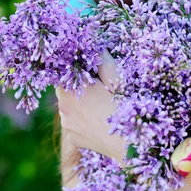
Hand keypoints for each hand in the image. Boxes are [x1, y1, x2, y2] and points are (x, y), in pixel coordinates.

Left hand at [56, 50, 124, 164]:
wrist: (127, 142)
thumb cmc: (122, 105)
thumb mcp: (115, 77)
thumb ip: (102, 60)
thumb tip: (96, 47)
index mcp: (70, 88)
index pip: (63, 73)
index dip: (75, 71)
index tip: (88, 71)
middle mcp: (63, 107)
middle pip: (65, 91)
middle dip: (78, 88)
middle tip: (98, 88)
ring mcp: (67, 125)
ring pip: (69, 109)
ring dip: (80, 106)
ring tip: (101, 107)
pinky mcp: (73, 140)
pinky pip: (75, 125)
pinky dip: (84, 122)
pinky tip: (100, 121)